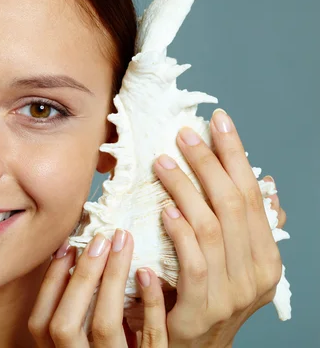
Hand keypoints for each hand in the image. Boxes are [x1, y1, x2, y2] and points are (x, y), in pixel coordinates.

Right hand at [29, 231, 167, 346]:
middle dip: (81, 277)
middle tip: (100, 238)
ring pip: (105, 325)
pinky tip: (147, 273)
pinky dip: (149, 305)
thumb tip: (74, 258)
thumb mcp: (82, 343)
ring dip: (111, 279)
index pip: (42, 323)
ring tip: (123, 243)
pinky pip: (150, 339)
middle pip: (68, 323)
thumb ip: (76, 314)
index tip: (67, 247)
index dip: (51, 284)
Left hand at [152, 108, 286, 346]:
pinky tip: (165, 210)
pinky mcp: (204, 309)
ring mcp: (233, 294)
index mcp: (267, 258)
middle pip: (233, 203)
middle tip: (184, 134)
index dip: (236, 155)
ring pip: (211, 226)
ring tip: (163, 162)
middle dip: (209, 162)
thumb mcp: (233, 265)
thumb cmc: (204, 301)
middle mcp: (257, 274)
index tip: (219, 121)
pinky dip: (180, 233)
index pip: (252, 194)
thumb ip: (246, 229)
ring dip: (186, 189)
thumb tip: (267, 186)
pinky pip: (194, 262)